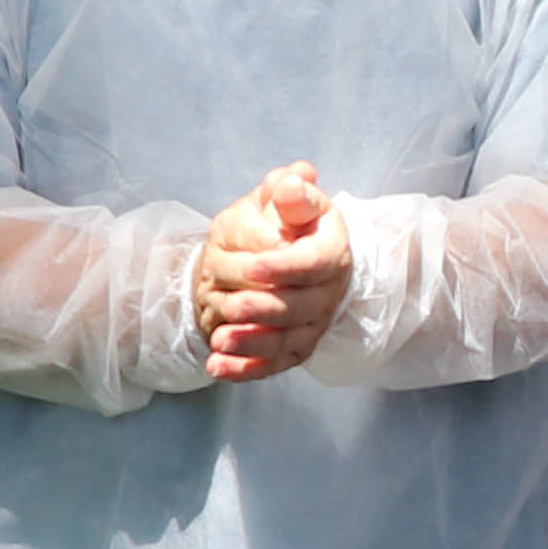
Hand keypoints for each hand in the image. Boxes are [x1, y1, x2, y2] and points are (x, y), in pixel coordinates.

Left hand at [194, 161, 353, 381]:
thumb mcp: (290, 199)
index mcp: (330, 252)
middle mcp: (326, 293)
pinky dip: (245, 370)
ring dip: (252, 344)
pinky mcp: (294, 348)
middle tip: (232, 305)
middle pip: (298, 308)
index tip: (251, 264)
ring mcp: (311, 324)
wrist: (291, 256)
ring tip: (219, 340)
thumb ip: (290, 190)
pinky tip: (217, 367)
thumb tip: (294, 179)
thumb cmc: (289, 223)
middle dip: (264, 309)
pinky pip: (272, 365)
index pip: (313, 263)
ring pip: (284, 341)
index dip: (283, 266)